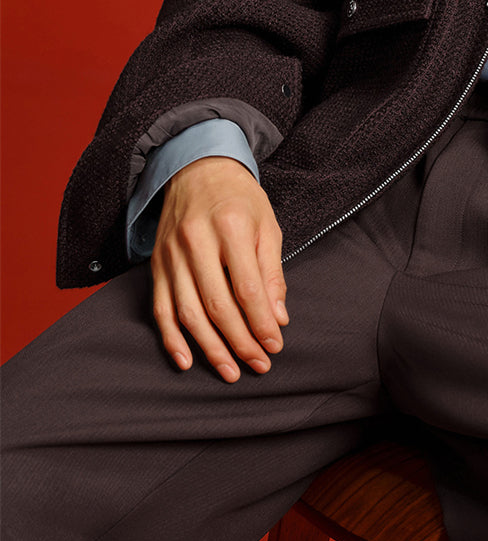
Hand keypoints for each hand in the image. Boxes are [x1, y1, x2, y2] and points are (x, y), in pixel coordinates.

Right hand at [150, 156, 287, 381]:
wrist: (197, 169)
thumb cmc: (239, 199)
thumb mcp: (267, 225)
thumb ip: (272, 272)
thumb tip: (278, 317)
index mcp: (230, 227)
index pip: (246, 287)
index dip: (261, 322)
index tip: (275, 346)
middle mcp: (196, 242)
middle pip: (217, 305)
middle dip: (240, 342)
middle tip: (259, 365)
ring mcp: (171, 255)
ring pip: (188, 313)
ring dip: (210, 348)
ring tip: (230, 372)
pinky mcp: (156, 265)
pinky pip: (160, 308)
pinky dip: (171, 338)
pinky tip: (187, 361)